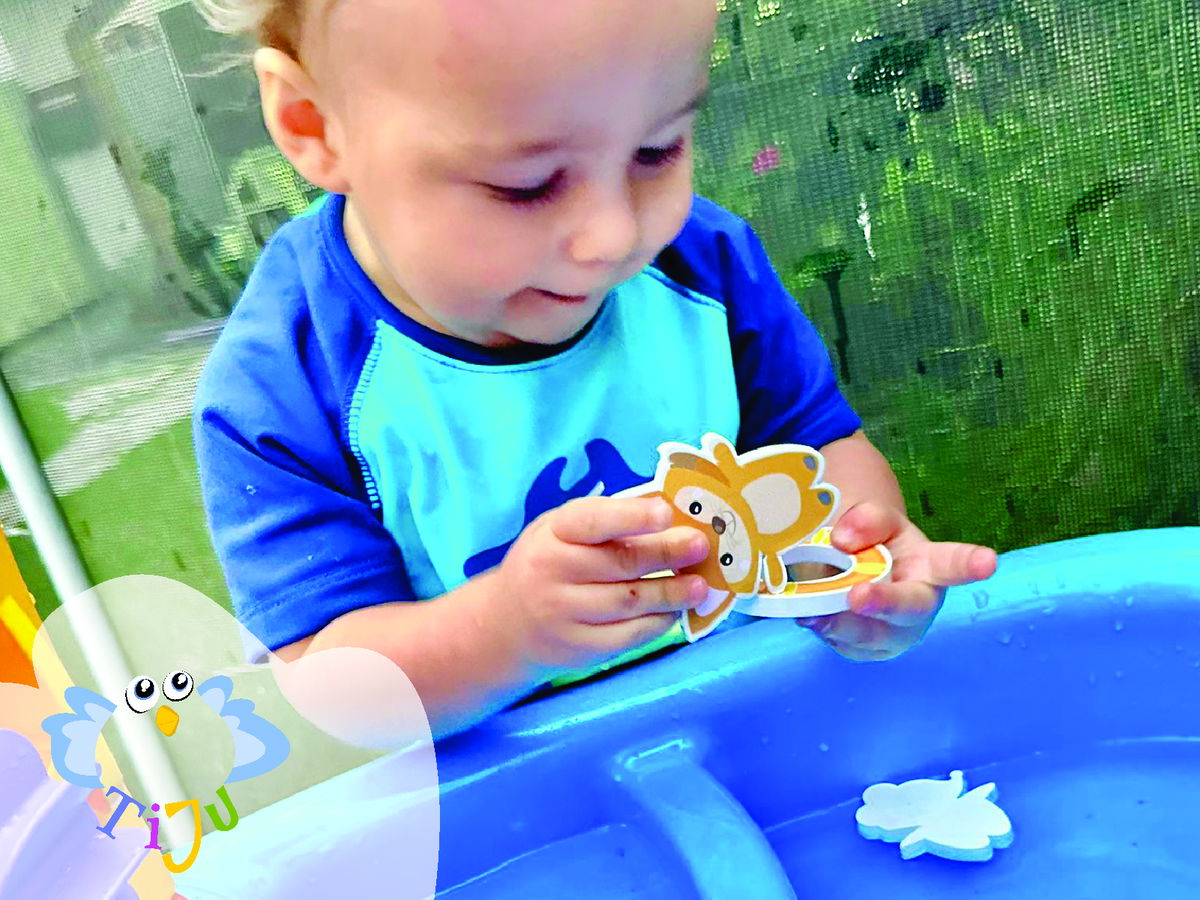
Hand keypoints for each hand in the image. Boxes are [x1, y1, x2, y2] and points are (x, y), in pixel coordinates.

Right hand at [489, 496, 709, 673]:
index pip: (592, 521)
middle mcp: (553, 571)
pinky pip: (627, 635)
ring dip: (671, 593)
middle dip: (666, 553)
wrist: (508, 623)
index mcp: (553, 533)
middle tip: (700, 546)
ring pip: (628, 602)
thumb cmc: (549, 561)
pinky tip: (674, 612)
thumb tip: (670, 513)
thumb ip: (608, 519)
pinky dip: (657, 623)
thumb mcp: (563, 529)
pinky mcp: (579, 648)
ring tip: (699, 585)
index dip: (631, 517)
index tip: (666, 513)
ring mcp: (564, 613)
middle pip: (620, 563)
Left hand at [796, 502, 996, 660]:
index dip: (970, 564)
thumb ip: (866, 520)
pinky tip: (810, 615)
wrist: (853, 574)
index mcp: (930, 565)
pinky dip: (823, 629)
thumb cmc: (875, 545)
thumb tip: (844, 539)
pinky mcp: (867, 650)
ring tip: (814, 611)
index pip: (953, 563)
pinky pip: (843, 644)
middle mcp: (918, 602)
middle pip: (909, 606)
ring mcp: (894, 633)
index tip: (988, 561)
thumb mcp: (874, 522)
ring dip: (841, 623)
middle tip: (858, 596)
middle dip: (885, 602)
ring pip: (870, 634)